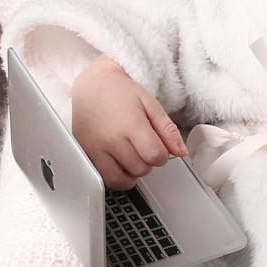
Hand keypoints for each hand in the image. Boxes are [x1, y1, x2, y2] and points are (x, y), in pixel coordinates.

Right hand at [70, 55, 186, 189]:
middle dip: (147, 161)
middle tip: (140, 144)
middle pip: (141, 168)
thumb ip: (168, 129)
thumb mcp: (150, 104)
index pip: (155, 156)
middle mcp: (110, 138)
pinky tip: (118, 162)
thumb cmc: (120, 93)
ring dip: (132, 171)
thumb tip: (181, 152)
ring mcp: (95, 149)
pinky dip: (117, 176)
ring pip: (124, 180)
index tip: (157, 146)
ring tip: (130, 153)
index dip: (162, 154)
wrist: (92, 87)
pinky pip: (106, 180)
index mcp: (130, 123)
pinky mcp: (85, 156)